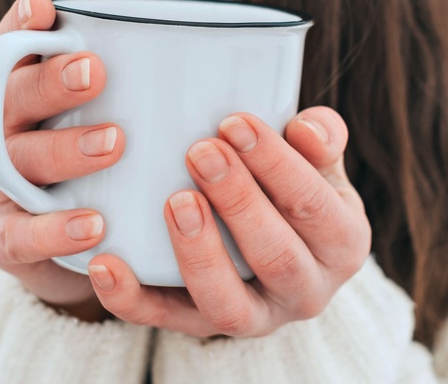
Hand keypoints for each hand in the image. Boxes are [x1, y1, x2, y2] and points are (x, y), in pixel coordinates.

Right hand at [0, 0, 117, 320]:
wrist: (92, 248)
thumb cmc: (103, 167)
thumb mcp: (112, 112)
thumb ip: (108, 55)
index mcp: (24, 95)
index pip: (13, 48)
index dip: (22, 21)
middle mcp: (1, 134)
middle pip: (10, 99)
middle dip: (49, 82)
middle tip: (93, 71)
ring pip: (15, 163)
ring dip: (63, 150)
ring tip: (115, 142)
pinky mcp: (1, 240)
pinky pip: (19, 236)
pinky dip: (54, 230)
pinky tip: (96, 224)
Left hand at [86, 107, 370, 336]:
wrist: (274, 246)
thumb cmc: (293, 191)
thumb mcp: (318, 166)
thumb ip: (319, 141)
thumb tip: (308, 127)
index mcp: (342, 245)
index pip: (315, 207)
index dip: (278, 165)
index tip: (235, 122)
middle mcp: (306, 292)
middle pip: (277, 258)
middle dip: (238, 202)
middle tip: (201, 151)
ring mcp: (254, 318)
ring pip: (228, 305)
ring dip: (199, 254)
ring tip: (174, 201)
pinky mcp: (200, 326)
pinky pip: (164, 321)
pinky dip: (131, 298)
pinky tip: (104, 262)